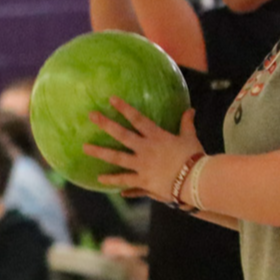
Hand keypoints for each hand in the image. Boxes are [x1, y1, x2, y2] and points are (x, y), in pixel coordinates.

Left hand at [84, 103, 202, 202]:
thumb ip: (187, 124)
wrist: (194, 180)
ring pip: (116, 157)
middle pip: (121, 135)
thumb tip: (191, 109)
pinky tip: (100, 179)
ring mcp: (142, 165)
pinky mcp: (143, 180)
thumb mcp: (190, 138)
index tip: (111, 99)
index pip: (137, 118)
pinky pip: (125, 180)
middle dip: (105, 124)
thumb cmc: (194, 157)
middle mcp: (145, 149)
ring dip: (100, 152)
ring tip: (85, 147)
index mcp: (157, 136)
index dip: (124, 108)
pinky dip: (113, 180)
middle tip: (91, 115)